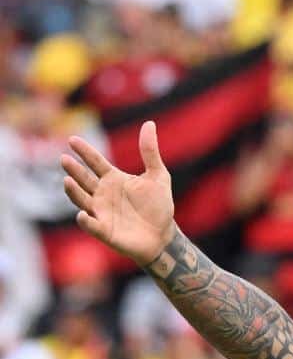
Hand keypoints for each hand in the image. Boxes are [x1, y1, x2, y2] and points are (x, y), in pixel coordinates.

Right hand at [61, 120, 175, 266]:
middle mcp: (102, 194)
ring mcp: (101, 212)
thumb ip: (150, 152)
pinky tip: (82, 215)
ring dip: (73, 192)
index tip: (72, 140)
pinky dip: (86, 221)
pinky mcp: (104, 230)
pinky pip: (92, 225)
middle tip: (64, 159)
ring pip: (81, 200)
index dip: (84, 151)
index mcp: (114, 179)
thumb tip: (149, 123)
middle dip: (74, 170)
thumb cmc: (158, 205)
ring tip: (67, 181)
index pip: (95, 162)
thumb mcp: (158, 176)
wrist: (163, 235)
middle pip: (84, 179)